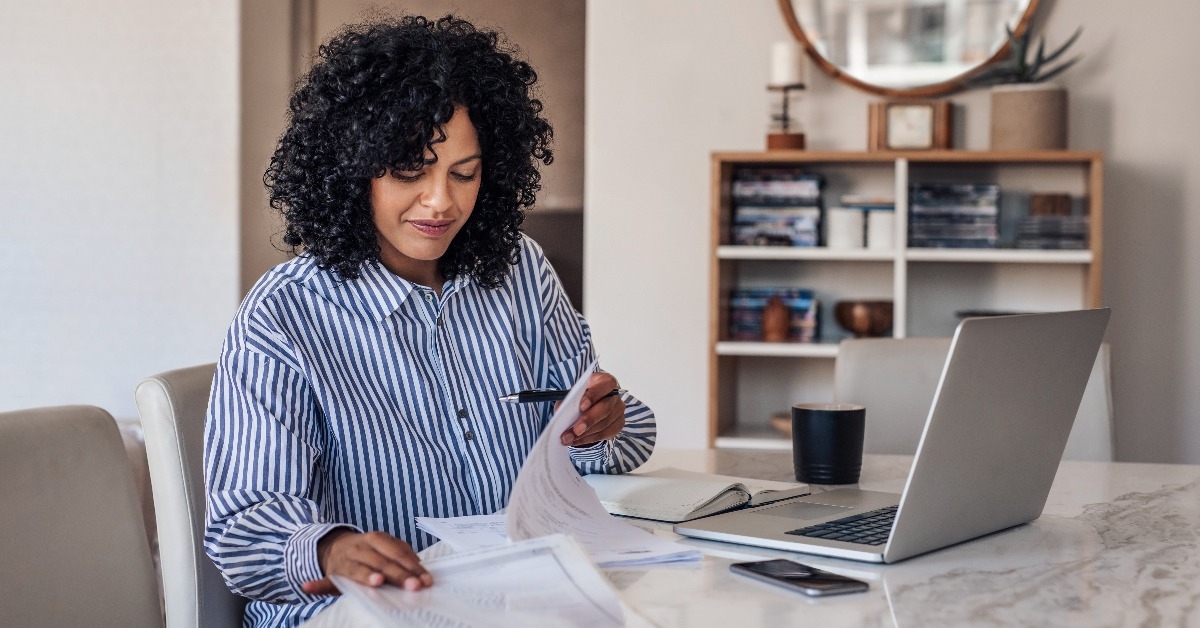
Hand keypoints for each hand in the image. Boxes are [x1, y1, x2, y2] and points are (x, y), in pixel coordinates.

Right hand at [300, 529, 432, 595]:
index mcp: (376, 538)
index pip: (398, 553)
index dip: (412, 567)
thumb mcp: (383, 546)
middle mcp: (360, 547)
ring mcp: (345, 560)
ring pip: (358, 570)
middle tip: (413, 586)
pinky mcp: (332, 574)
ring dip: (367, 576)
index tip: (425, 580)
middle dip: (399, 575)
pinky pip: (324, 580)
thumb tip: (419, 565)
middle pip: (383, 562)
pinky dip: (316, 584)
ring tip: (377, 582)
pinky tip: (309, 587)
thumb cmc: (368, 550)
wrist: (335, 546)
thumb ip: (399, 553)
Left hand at [560, 371, 625, 446]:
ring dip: (585, 434)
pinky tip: (576, 440)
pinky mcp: (617, 425)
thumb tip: (560, 410)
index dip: (594, 395)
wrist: (590, 404)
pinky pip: (604, 434)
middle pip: (606, 408)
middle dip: (589, 420)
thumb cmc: (582, 396)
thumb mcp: (574, 392)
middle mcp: (615, 396)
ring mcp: (618, 411)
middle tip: (575, 430)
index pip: (605, 385)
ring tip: (568, 438)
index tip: (581, 406)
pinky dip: (588, 439)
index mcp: (605, 381)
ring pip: (604, 424)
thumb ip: (568, 398)